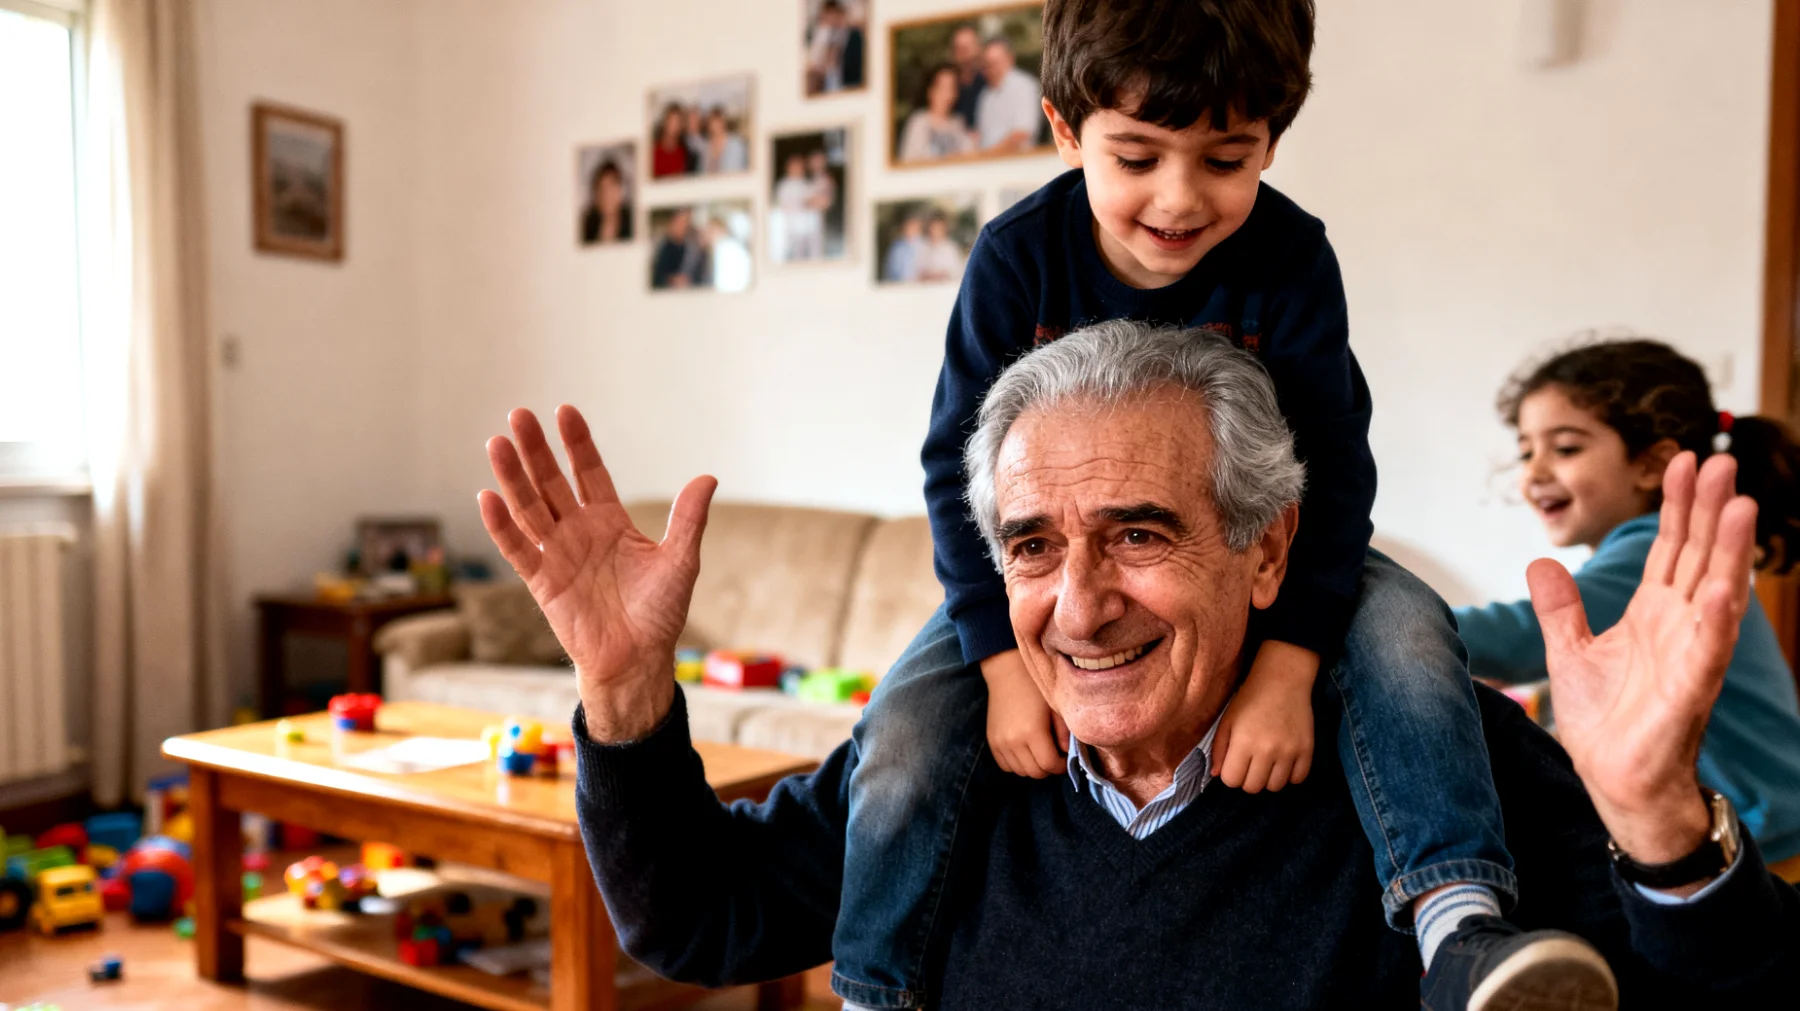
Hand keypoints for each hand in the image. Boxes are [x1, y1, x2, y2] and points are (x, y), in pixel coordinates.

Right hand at [478, 406, 716, 741]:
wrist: (638, 660)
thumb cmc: (660, 613)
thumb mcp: (680, 561)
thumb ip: (687, 520)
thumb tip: (708, 477)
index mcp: (610, 522)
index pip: (589, 472)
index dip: (577, 444)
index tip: (565, 411)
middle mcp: (579, 532)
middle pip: (552, 482)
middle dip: (536, 450)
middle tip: (519, 414)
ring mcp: (557, 555)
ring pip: (529, 509)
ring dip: (512, 478)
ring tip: (497, 443)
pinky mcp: (542, 582)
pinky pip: (518, 550)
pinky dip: (501, 526)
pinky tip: (488, 497)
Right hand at [983, 649, 1066, 777]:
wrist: (1007, 673)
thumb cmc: (1035, 688)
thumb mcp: (1055, 707)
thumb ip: (1064, 733)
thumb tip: (1067, 753)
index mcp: (1033, 732)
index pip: (1049, 765)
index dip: (1061, 766)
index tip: (1065, 757)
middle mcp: (1014, 741)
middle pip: (1035, 772)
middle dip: (1049, 768)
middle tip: (1054, 755)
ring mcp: (1000, 743)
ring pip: (1021, 771)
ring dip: (1033, 767)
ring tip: (1040, 753)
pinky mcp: (992, 741)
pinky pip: (1006, 766)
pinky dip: (1018, 764)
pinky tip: (1025, 752)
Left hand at [1212, 640, 1317, 791]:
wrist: (1283, 680)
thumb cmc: (1250, 699)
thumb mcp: (1227, 720)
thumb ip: (1219, 749)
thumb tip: (1217, 774)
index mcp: (1243, 742)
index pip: (1232, 780)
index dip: (1230, 774)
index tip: (1234, 764)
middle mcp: (1267, 750)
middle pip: (1253, 788)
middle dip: (1247, 779)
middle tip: (1250, 763)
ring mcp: (1289, 752)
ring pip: (1275, 787)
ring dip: (1268, 779)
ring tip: (1267, 763)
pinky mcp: (1307, 750)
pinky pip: (1298, 779)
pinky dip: (1289, 776)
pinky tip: (1283, 763)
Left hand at [1530, 451, 1755, 866]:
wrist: (1613, 778)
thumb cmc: (1604, 719)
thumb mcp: (1570, 650)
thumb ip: (1559, 606)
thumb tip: (1540, 562)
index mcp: (1653, 611)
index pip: (1670, 546)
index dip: (1678, 505)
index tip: (1685, 460)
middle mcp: (1680, 623)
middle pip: (1698, 555)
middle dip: (1709, 509)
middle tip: (1720, 460)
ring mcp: (1690, 652)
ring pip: (1716, 589)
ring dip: (1728, 548)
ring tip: (1740, 504)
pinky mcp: (1690, 688)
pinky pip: (1708, 647)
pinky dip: (1719, 616)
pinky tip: (1728, 586)